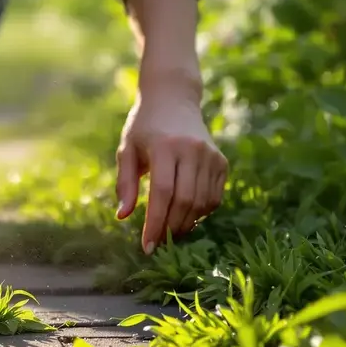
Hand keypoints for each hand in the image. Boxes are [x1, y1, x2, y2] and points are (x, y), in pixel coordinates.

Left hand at [114, 86, 227, 253]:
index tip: (146, 246)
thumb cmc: (144, 127)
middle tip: (157, 242)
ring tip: (169, 232)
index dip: (155, 223)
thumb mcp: (127, 149)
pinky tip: (185, 216)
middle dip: (170, 227)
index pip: (162, 193)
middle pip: (184, 201)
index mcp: (165, 146)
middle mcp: (192, 149)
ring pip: (202, 202)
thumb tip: (123, 216)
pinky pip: (214, 197)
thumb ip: (125, 182)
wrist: (173, 100)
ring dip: (186, 224)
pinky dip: (201, 213)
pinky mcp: (221, 161)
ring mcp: (211, 155)